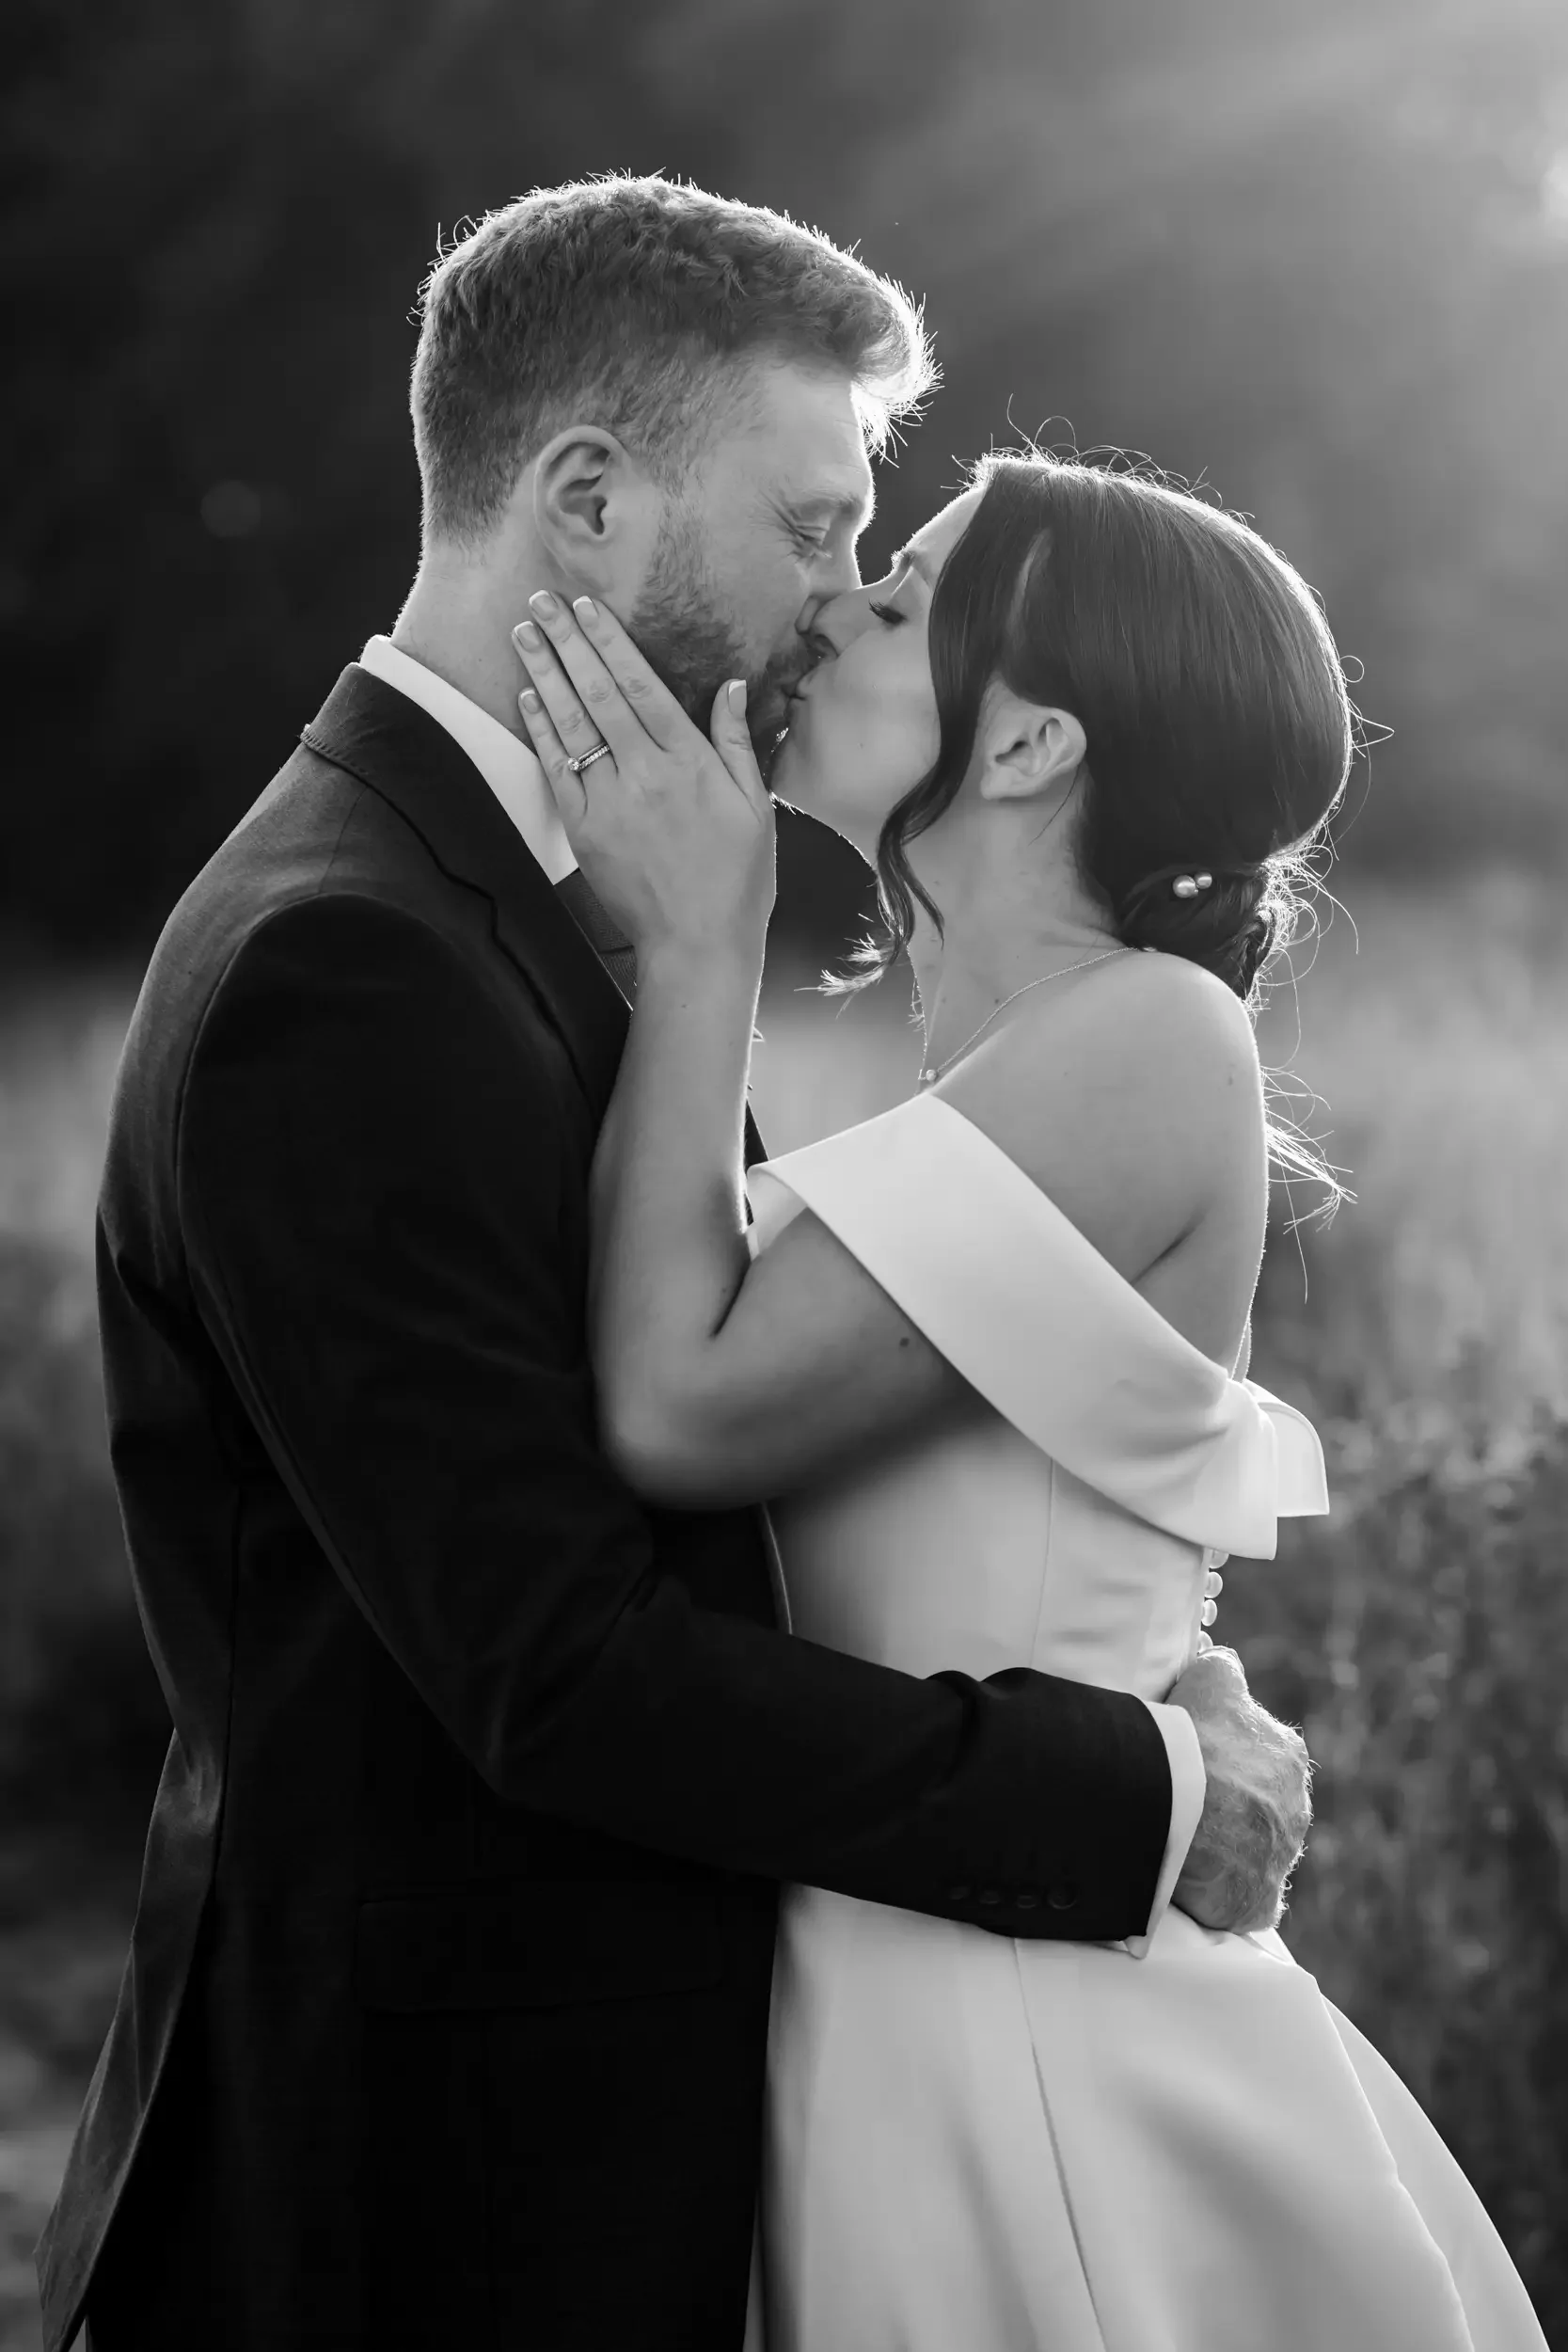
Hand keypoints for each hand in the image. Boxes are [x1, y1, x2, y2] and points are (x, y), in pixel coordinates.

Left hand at [513, 591, 774, 955]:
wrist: (698, 944)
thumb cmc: (736, 879)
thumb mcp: (755, 807)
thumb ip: (735, 743)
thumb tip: (731, 687)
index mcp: (690, 761)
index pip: (642, 686)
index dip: (610, 643)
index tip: (587, 607)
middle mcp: (646, 773)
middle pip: (599, 693)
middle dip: (568, 643)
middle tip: (541, 601)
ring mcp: (611, 801)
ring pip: (572, 724)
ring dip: (544, 674)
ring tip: (524, 633)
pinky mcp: (586, 830)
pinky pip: (557, 769)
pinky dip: (541, 730)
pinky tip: (528, 696)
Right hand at [1167, 1645, 1311, 1934]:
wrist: (1177, 1799)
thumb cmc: (1194, 1734)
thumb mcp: (1211, 1677)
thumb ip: (1225, 1670)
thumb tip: (1226, 1665)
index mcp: (1289, 1757)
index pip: (1261, 1758)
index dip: (1226, 1759)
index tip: (1197, 1763)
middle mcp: (1296, 1809)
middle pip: (1261, 1808)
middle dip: (1233, 1808)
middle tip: (1188, 1803)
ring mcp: (1280, 1859)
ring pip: (1256, 1853)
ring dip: (1229, 1850)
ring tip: (1186, 1843)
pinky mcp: (1258, 1900)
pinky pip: (1247, 1900)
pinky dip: (1228, 1894)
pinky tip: (1202, 1884)